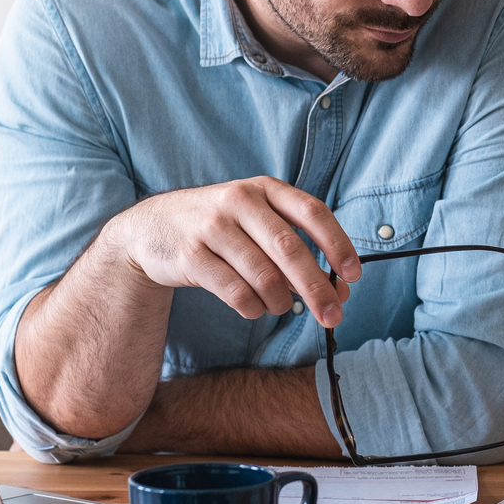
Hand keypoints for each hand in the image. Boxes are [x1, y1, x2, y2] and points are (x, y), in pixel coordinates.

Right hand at [105, 176, 361, 324]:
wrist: (150, 227)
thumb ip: (296, 250)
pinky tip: (254, 308)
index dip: (337, 244)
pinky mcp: (190, 256)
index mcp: (265, 188)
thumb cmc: (220, 228)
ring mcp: (212, 227)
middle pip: (290, 249)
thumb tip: (340, 290)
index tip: (354, 274)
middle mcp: (240, 201)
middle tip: (334, 316)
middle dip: (316, 287)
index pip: (312, 211)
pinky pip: (235, 292)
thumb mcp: (256, 222)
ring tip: (281, 307)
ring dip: (281, 301)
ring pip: (263, 275)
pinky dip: (252, 307)